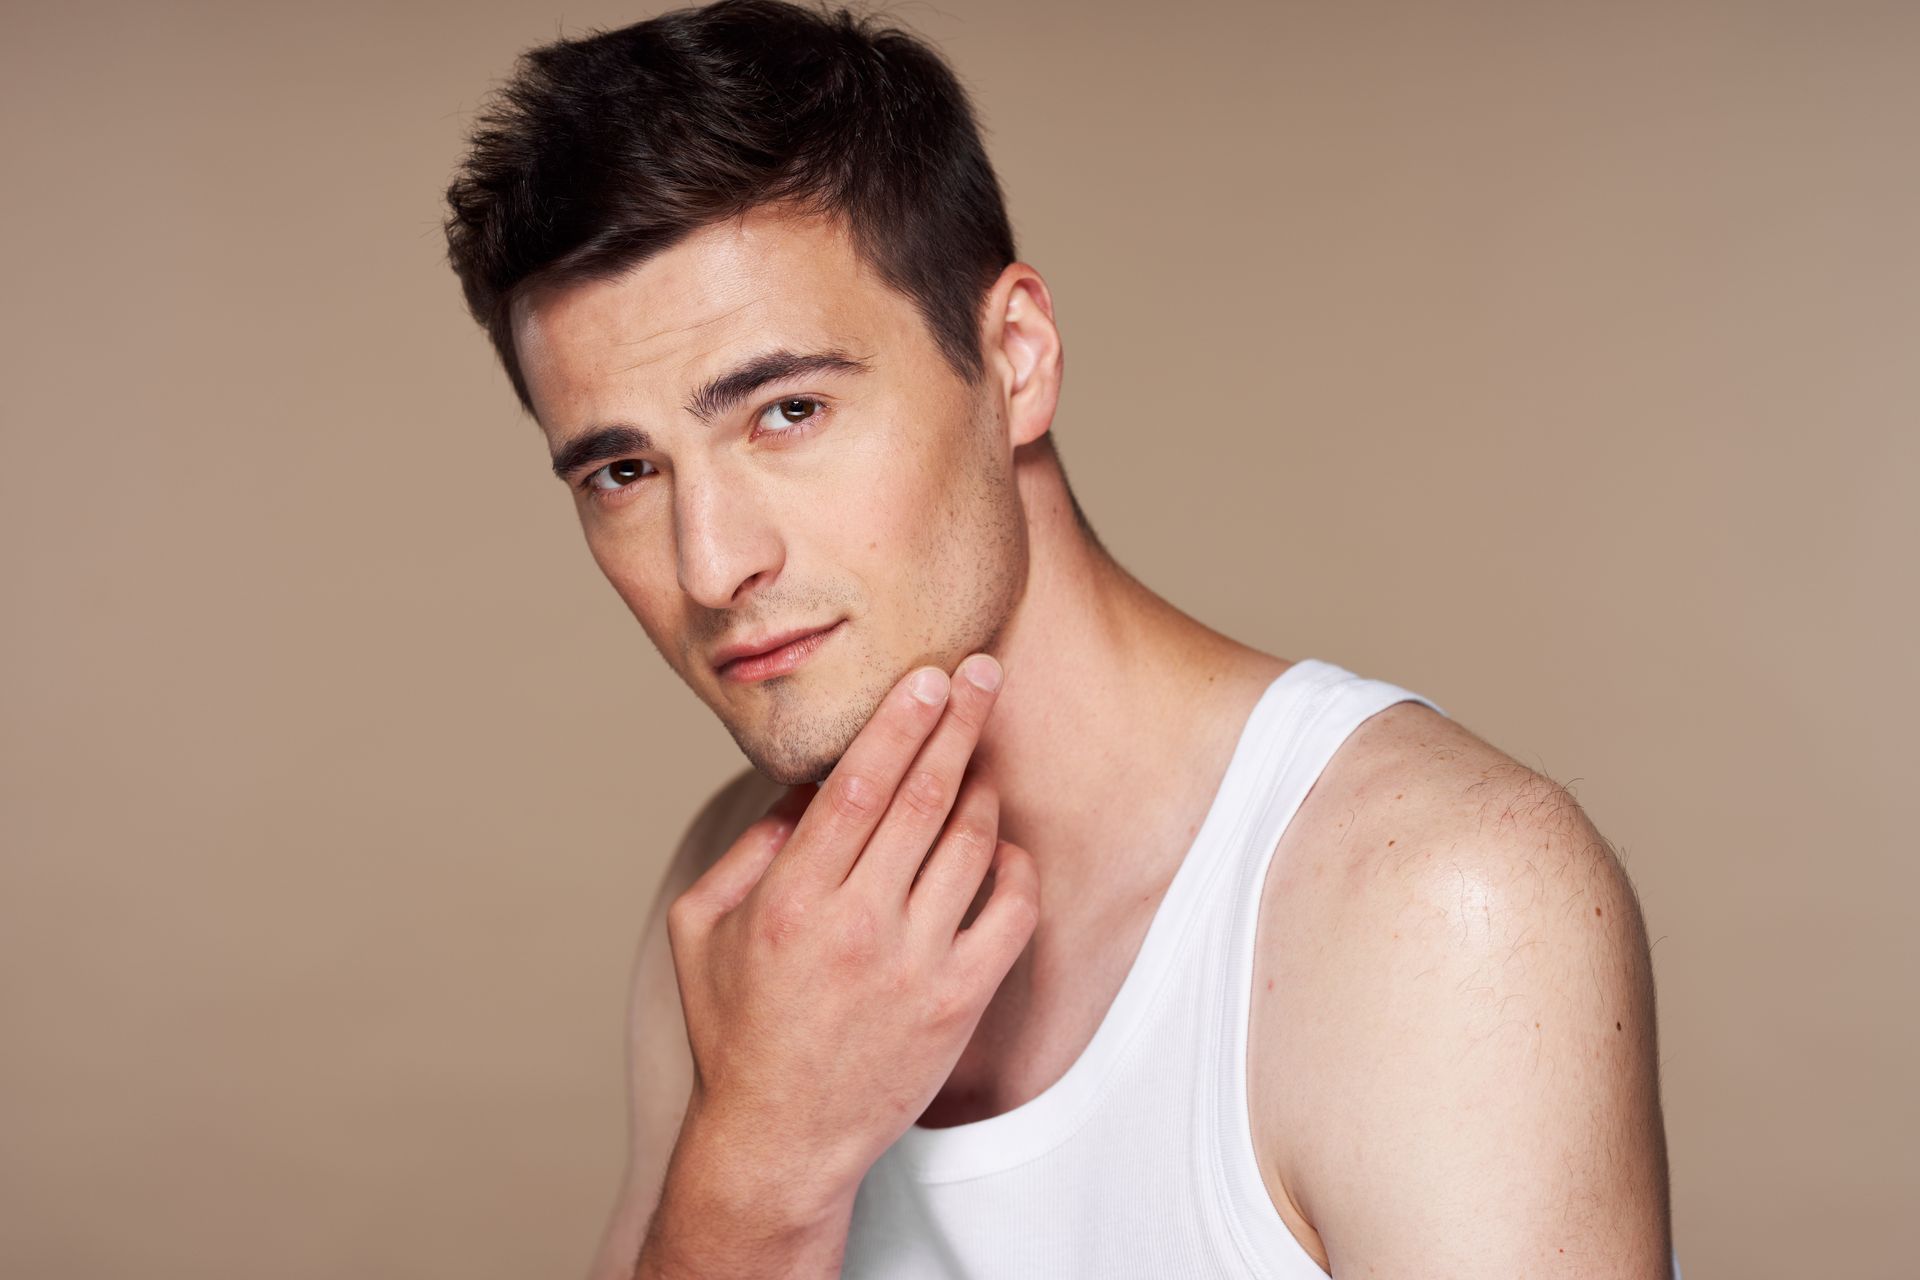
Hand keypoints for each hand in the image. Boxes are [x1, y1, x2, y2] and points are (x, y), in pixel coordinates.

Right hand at [663, 653, 1037, 1219]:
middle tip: (982, 670)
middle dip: (957, 723)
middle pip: (923, 798)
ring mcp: (914, 965)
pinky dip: (1015, 868)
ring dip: (981, 788)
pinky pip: (1009, 914)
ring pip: (970, 846)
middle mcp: (857, 925)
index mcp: (791, 899)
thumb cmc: (735, 1030)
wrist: (779, 1141)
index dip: (898, 722)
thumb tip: (801, 787)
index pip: (856, 785)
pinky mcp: (957, 1003)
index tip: (928, 675)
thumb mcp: (699, 931)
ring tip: (980, 757)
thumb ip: (745, 850)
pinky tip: (1004, 846)